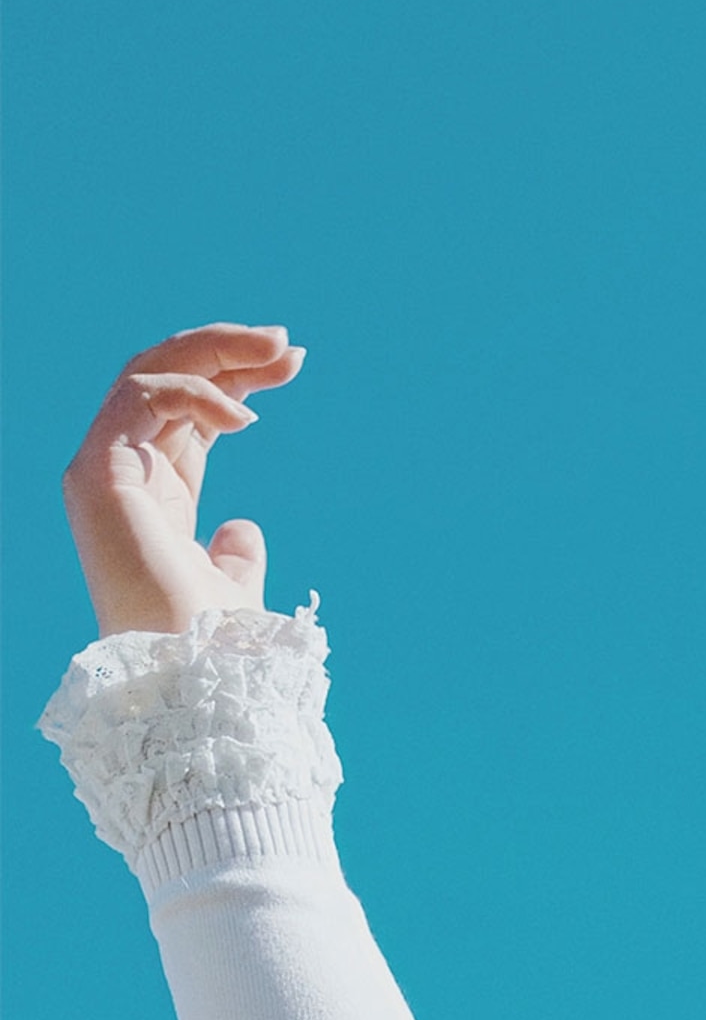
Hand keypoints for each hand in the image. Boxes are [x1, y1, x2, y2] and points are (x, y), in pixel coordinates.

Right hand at [61, 323, 304, 638]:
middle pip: (167, 380)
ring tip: (280, 354)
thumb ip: (235, 556)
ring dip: (216, 353)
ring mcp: (103, 470)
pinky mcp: (98, 473)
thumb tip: (244, 529)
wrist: (195, 675)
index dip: (236, 378)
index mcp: (153, 493)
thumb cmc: (216, 645)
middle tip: (289, 343)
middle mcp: (122, 472)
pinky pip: (140, 397)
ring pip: (149, 373)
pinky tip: (246, 417)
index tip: (293, 362)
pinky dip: (195, 392)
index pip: (187, 411)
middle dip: (227, 352)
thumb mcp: (234, 587)